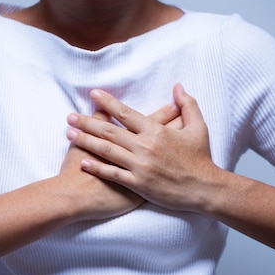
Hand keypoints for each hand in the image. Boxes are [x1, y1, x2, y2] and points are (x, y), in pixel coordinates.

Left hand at [65, 84, 215, 211]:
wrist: (205, 188)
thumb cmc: (201, 158)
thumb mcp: (198, 128)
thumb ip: (188, 105)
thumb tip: (178, 86)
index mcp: (156, 131)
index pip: (126, 113)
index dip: (108, 103)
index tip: (93, 94)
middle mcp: (145, 147)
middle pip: (110, 131)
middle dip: (87, 122)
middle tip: (69, 116)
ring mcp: (140, 166)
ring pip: (107, 151)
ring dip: (86, 141)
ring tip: (69, 134)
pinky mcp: (139, 184)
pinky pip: (113, 174)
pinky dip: (97, 168)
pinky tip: (82, 162)